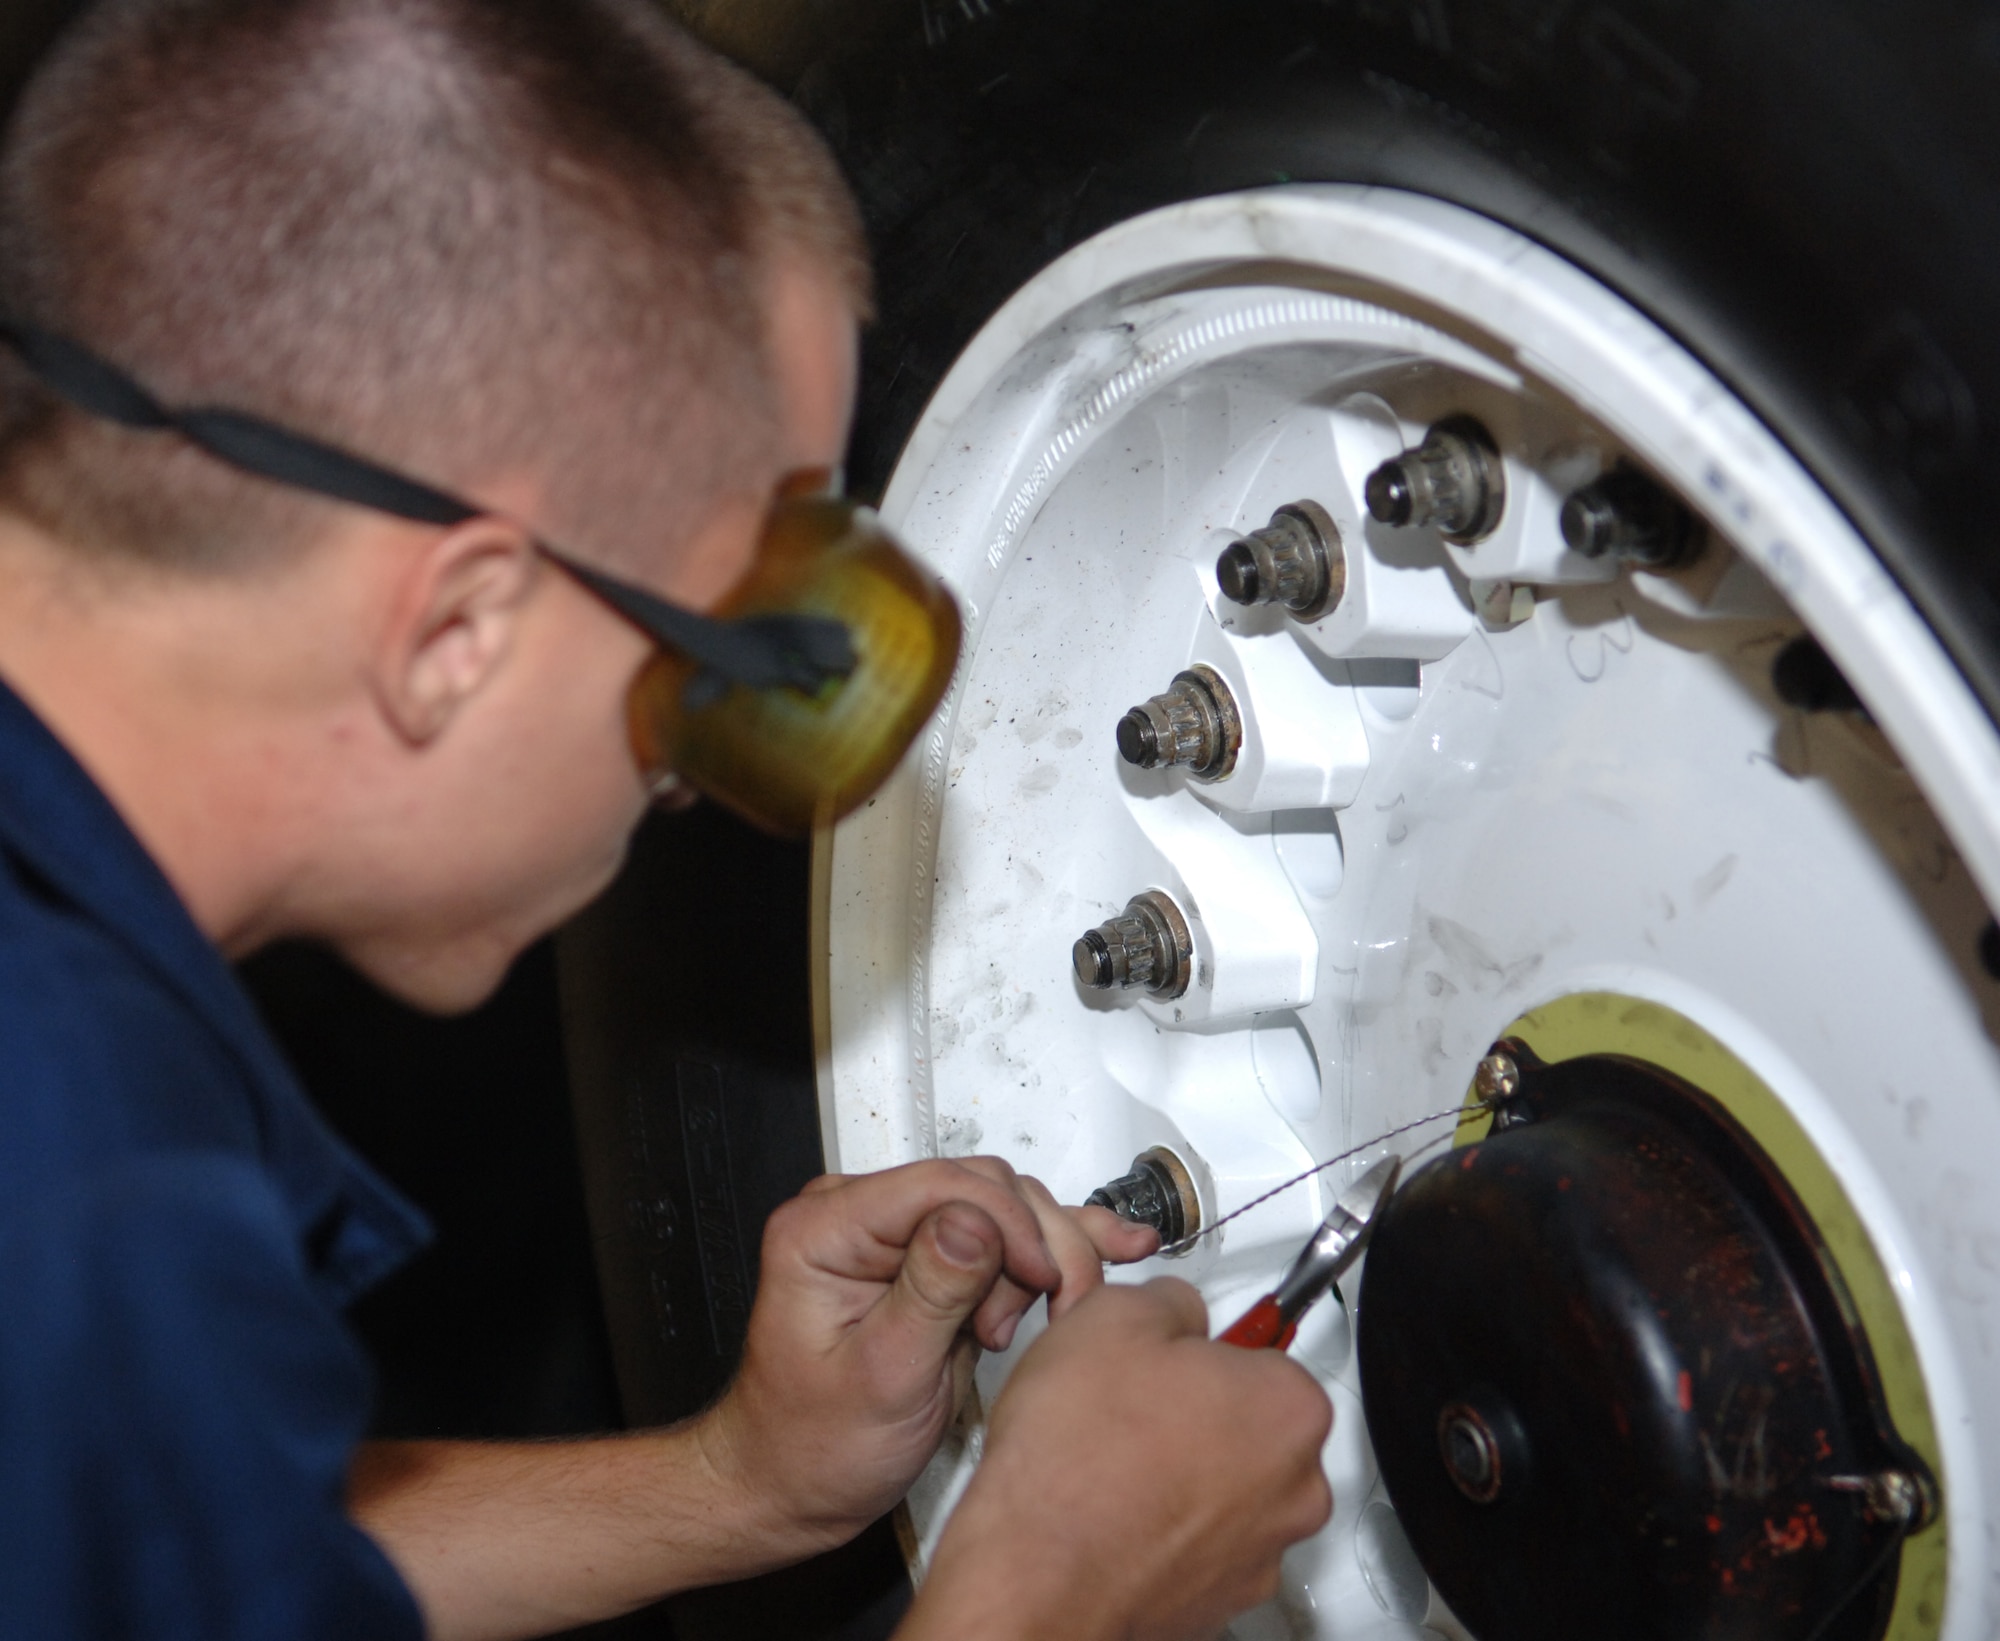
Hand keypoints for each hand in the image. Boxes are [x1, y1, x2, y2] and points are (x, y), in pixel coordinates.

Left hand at [698, 1158, 1158, 1559]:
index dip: (1008, 1223)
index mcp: (824, 1230)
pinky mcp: (931, 1261)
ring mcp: (898, 1236)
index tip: (1043, 1278)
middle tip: (1051, 1310)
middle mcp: (858, 1217)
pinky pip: (1002, 1234)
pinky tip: (1109, 1244)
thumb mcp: (880, 1378)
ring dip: (1042, 1259)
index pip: (940, 1183)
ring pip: (1005, 1206)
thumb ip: (930, 1294)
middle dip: (1031, 1245)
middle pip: (983, 1187)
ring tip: (1039, 1320)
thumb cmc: (812, 1446)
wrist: (795, 1487)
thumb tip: (977, 1224)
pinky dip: (1054, 1246)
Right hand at [903, 1279, 1332, 1640]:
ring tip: (1112, 1458)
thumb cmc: (1076, 1460)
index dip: (1202, 1346)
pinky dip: (1166, 1526)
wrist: (1036, 1572)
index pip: (1264, 1348)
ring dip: (1183, 1469)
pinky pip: (1200, 1541)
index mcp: (1288, 1406)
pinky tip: (1113, 1507)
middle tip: (1133, 1400)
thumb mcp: (1114, 1316)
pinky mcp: (1221, 1600)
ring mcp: (1261, 1552)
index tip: (1173, 1353)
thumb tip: (1175, 1309)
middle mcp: (1294, 1487)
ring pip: (1228, 1486)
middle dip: (1200, 1407)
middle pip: (1254, 1421)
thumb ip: (1170, 1299)